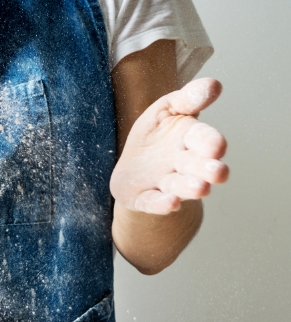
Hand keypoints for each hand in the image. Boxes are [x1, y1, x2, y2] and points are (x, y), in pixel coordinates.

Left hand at [110, 77, 228, 214]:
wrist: (133, 167)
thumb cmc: (155, 135)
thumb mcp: (166, 110)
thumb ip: (187, 99)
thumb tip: (214, 85)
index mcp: (189, 138)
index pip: (203, 138)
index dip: (209, 142)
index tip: (218, 147)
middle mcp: (183, 164)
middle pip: (196, 166)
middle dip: (207, 169)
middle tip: (218, 173)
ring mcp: (165, 184)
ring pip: (180, 187)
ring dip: (190, 188)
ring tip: (201, 189)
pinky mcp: (147, 200)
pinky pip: (155, 203)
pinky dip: (163, 204)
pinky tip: (171, 203)